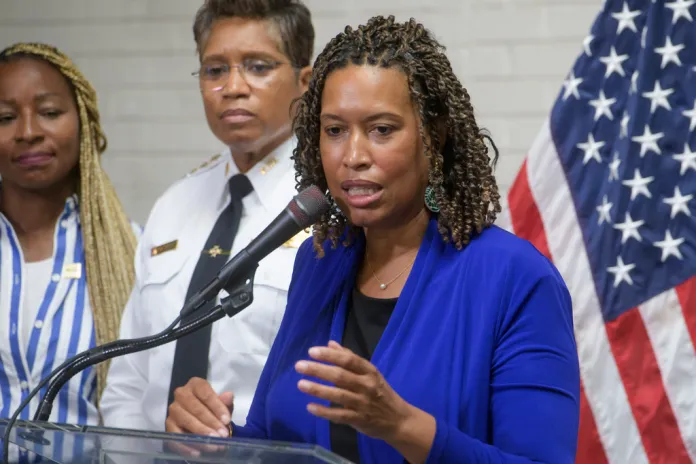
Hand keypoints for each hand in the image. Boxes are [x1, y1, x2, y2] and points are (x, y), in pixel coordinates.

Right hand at [164, 377, 233, 456]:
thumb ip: (225, 401)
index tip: (227, 420)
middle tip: (223, 435)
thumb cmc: (212, 408)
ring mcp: (173, 410)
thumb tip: (228, 396)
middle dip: (211, 422)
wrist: (199, 417)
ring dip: (201, 433)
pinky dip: (186, 445)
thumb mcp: (221, 404)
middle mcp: (181, 394)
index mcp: (195, 385)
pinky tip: (198, 451)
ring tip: (214, 443)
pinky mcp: (167, 425)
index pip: (206, 393)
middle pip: (195, 407)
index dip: (217, 407)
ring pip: (185, 421)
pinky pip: (175, 435)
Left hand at [294, 341, 412, 441]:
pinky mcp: (359, 419)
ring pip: (338, 395)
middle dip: (318, 370)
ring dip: (318, 389)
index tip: (311, 351)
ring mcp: (363, 403)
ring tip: (301, 384)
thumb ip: (350, 358)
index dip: (330, 355)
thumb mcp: (369, 373)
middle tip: (299, 366)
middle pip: (340, 376)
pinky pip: (339, 415)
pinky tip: (310, 407)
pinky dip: (324, 411)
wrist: (398, 420)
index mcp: (369, 371)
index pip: (348, 359)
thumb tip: (330, 343)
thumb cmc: (380, 392)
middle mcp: (367, 385)